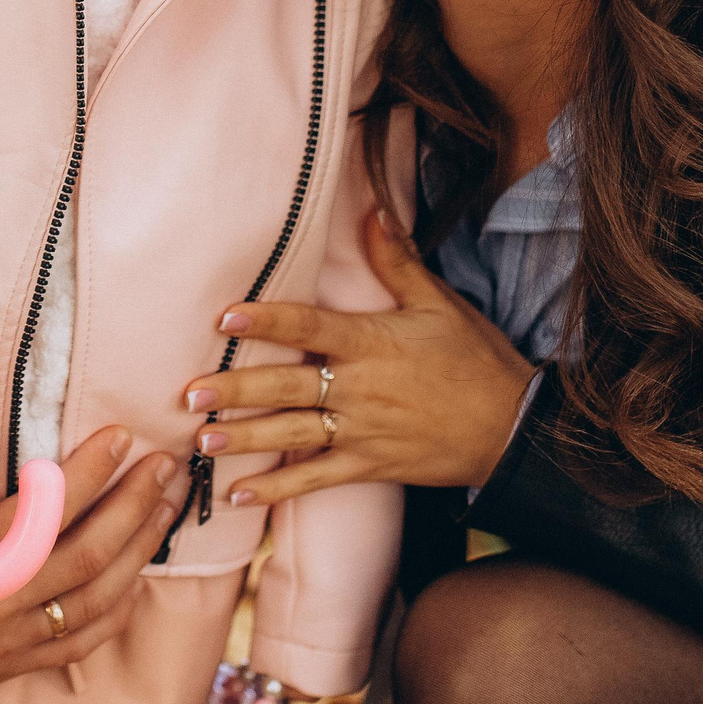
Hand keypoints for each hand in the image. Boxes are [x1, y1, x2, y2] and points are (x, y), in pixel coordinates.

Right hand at [0, 426, 175, 703]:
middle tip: (166, 465)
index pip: (45, 513)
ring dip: (138, 551)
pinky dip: (114, 609)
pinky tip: (135, 579)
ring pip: (95, 599)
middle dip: (134, 506)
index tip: (120, 436)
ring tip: (166, 508)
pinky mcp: (6, 669)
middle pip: (88, 555)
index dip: (89, 472)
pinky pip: (78, 641)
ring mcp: (5, 645)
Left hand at [184, 209, 535, 509]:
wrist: (513, 428)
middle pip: (286, 386)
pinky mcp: (370, 465)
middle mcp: (359, 388)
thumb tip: (373, 211)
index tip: (225, 318)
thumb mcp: (439, 304)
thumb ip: (397, 261)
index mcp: (371, 342)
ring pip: (292, 434)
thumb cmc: (476, 360)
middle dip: (236, 389)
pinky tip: (239, 492)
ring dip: (244, 437)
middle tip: (189, 391)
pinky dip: (277, 488)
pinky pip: (316, 478)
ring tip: (200, 438)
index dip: (266, 320)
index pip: (309, 326)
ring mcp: (362, 431)